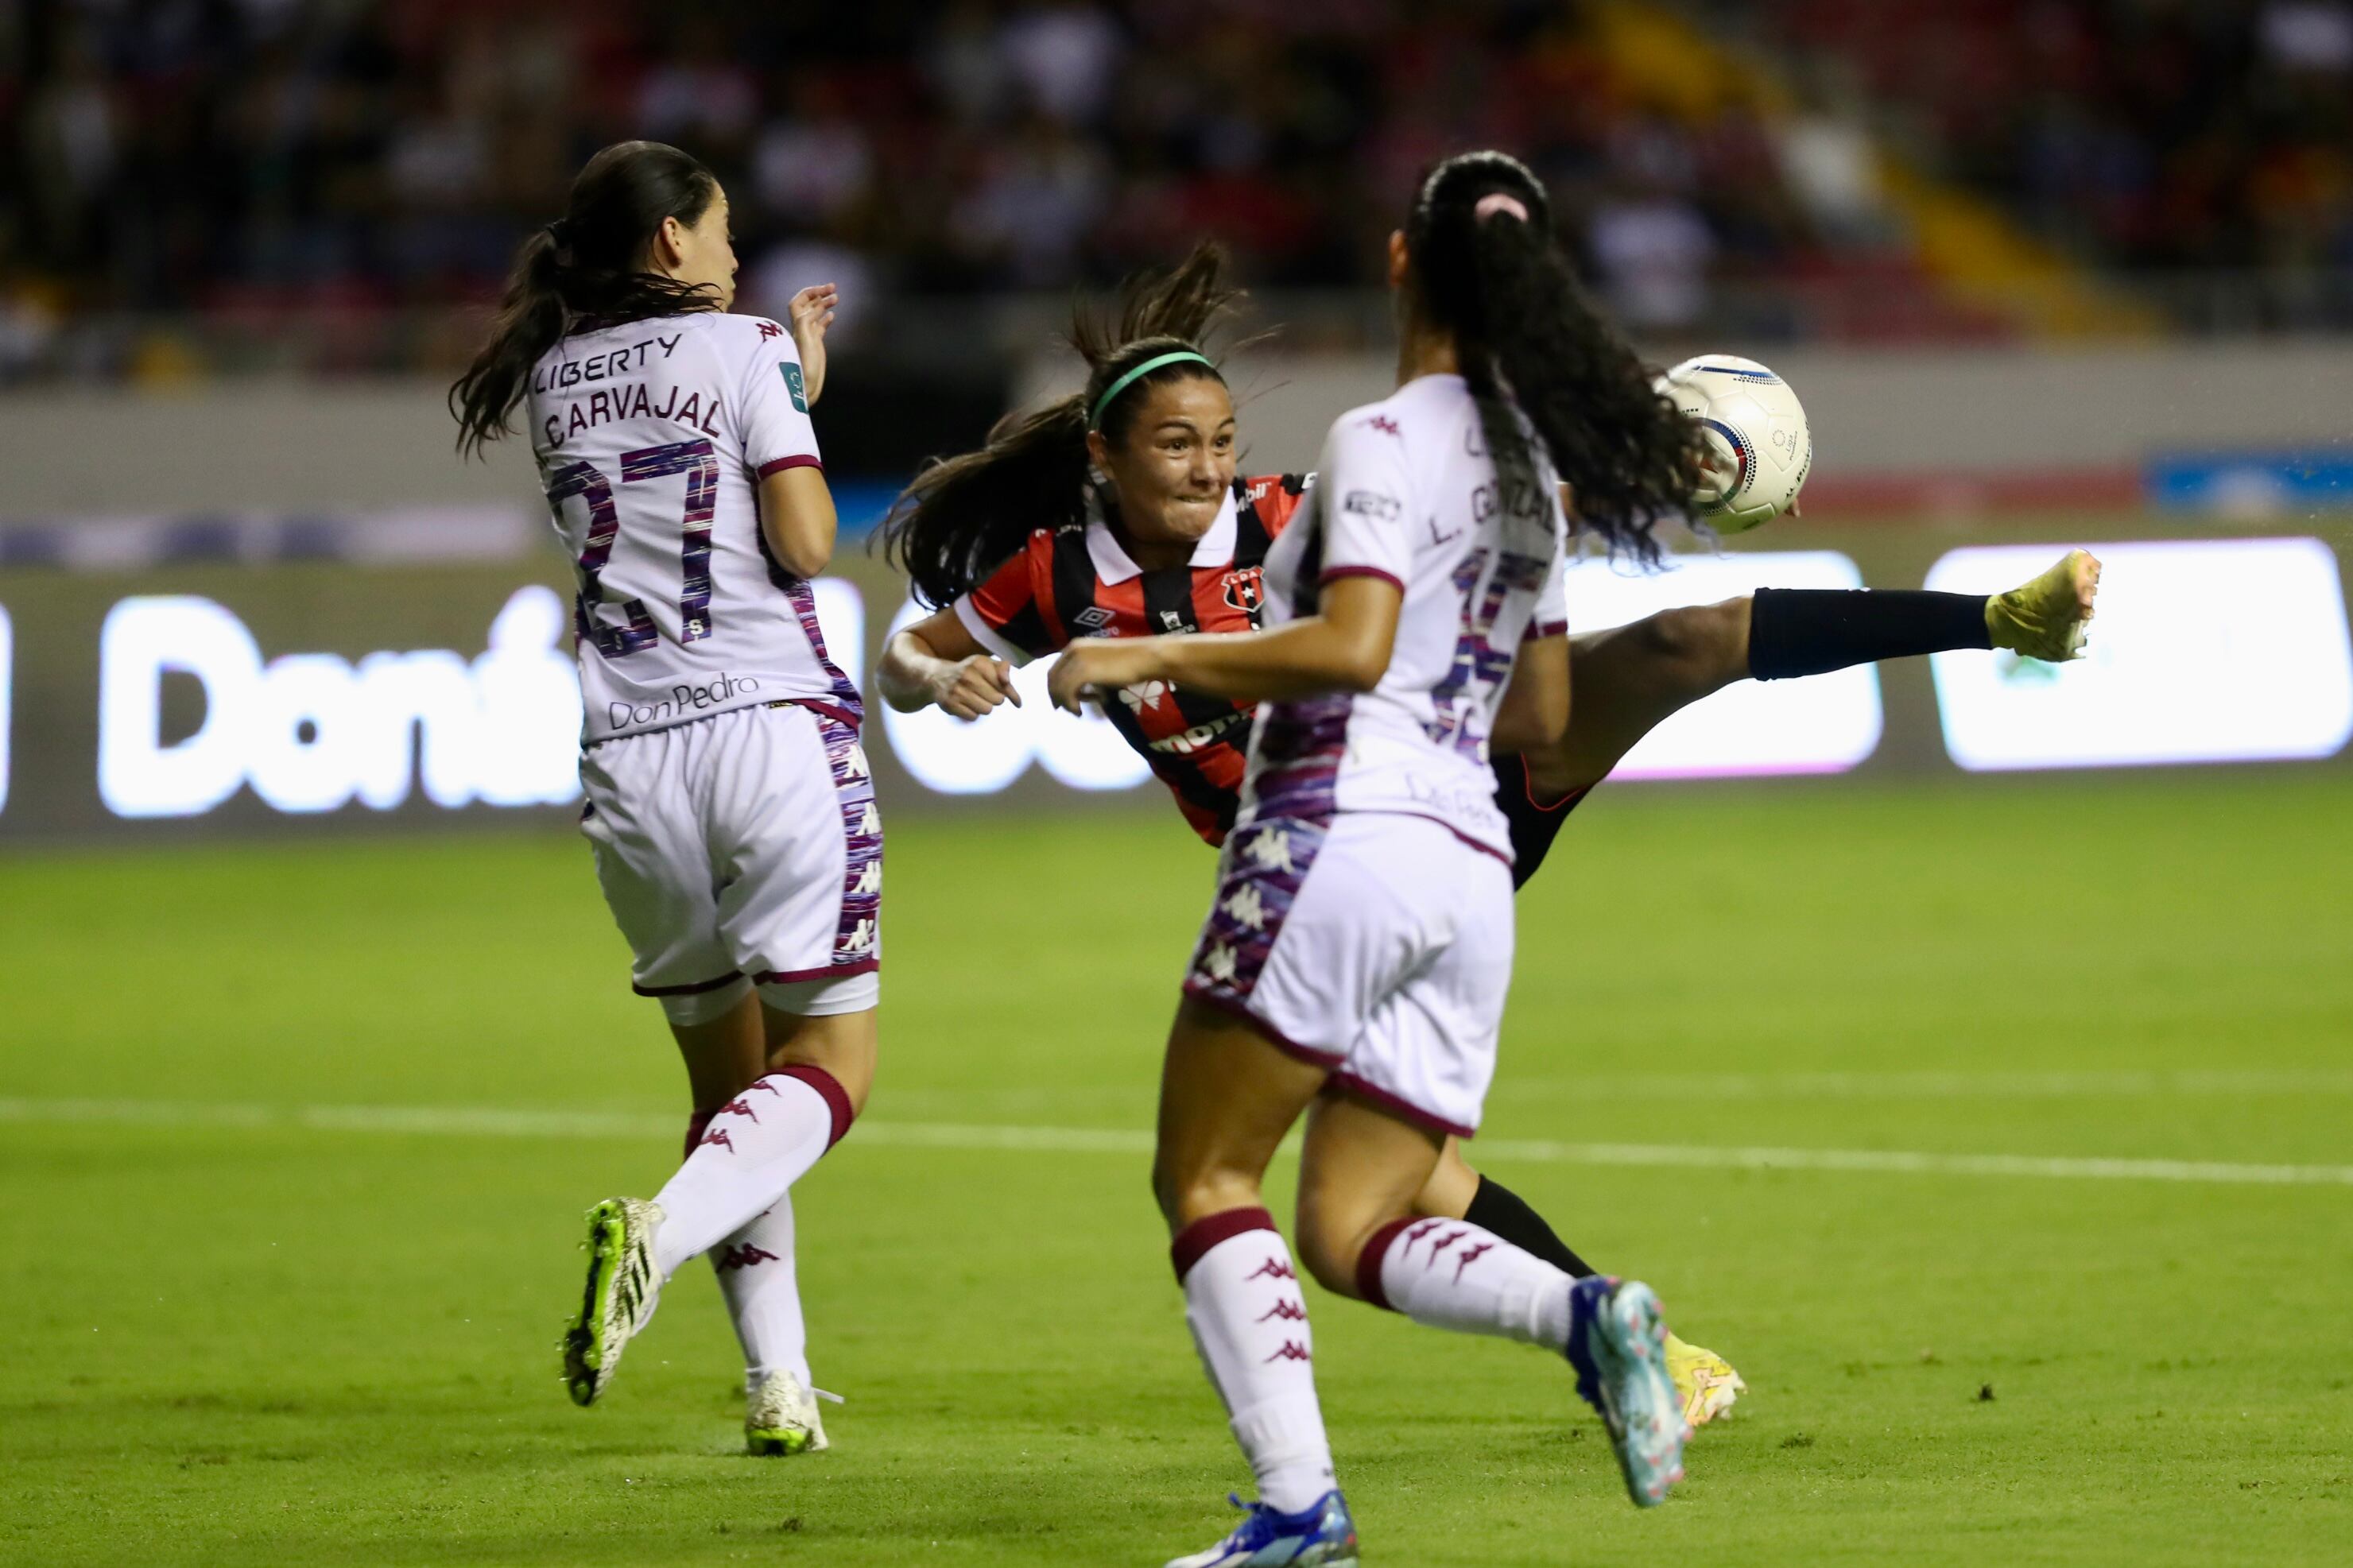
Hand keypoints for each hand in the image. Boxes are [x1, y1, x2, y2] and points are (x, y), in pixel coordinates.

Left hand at [788, 284, 838, 404]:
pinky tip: (833, 315)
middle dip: (819, 294)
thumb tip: (817, 310)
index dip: (809, 293)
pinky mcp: (815, 344)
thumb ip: (807, 322)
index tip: (824, 290)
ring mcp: (808, 335)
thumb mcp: (805, 341)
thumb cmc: (804, 366)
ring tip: (836, 297)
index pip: (799, 302)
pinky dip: (825, 318)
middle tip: (833, 288)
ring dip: (824, 304)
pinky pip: (820, 327)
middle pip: (807, 305)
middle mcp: (801, 328)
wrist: (805, 386)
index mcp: (797, 326)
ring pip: (815, 314)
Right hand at [931, 653, 1021, 720]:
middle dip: (995, 699)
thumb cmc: (969, 671)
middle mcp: (968, 675)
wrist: (937, 677)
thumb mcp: (986, 663)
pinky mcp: (950, 704)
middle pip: (997, 700)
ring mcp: (958, 690)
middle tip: (985, 694)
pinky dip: (972, 713)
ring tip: (975, 699)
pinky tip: (966, 705)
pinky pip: (973, 717)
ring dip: (984, 707)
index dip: (1011, 694)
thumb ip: (1003, 670)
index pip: (1004, 685)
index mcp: (979, 664)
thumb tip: (1009, 684)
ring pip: (987, 710)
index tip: (1017, 702)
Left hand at [1048, 640, 1158, 714]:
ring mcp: (1078, 660)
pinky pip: (1067, 692)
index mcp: (1075, 645)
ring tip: (1077, 712)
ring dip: (1065, 703)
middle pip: (1053, 677)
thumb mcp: (1101, 662)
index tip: (1061, 701)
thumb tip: (1077, 689)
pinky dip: (1071, 704)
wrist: (1145, 657)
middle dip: (1056, 696)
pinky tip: (1080, 710)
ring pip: (1058, 686)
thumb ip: (1086, 670)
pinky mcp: (1084, 671)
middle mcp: (1073, 650)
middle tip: (1065, 710)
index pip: (1055, 668)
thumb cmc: (1129, 661)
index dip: (1055, 686)